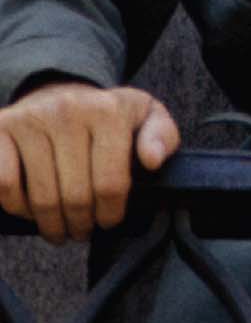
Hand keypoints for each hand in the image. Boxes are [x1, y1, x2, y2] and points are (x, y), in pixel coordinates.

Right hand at [0, 81, 180, 242]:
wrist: (61, 91)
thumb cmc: (107, 115)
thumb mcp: (146, 117)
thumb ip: (162, 137)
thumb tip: (152, 160)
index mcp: (108, 110)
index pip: (111, 183)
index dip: (110, 213)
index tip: (108, 221)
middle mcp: (68, 110)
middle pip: (75, 196)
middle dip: (81, 224)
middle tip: (82, 231)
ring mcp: (30, 119)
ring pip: (40, 197)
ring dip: (51, 224)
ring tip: (61, 229)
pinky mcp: (0, 128)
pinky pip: (5, 186)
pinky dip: (17, 207)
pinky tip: (31, 210)